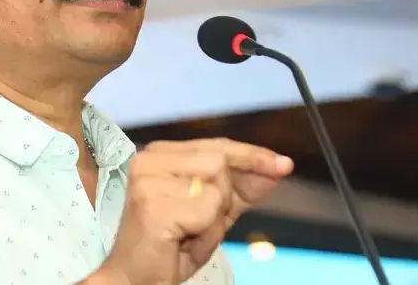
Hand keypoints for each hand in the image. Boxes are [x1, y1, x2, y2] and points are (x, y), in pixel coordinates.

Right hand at [92, 138, 293, 284]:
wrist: (135, 279)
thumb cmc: (169, 246)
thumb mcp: (211, 213)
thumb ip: (241, 188)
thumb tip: (278, 167)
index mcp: (159, 154)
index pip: (217, 145)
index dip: (252, 156)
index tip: (282, 164)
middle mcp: (149, 159)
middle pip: (220, 162)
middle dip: (225, 199)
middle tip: (198, 224)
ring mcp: (149, 180)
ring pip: (217, 186)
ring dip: (214, 219)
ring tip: (188, 234)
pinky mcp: (154, 204)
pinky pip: (208, 210)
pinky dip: (206, 233)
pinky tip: (183, 241)